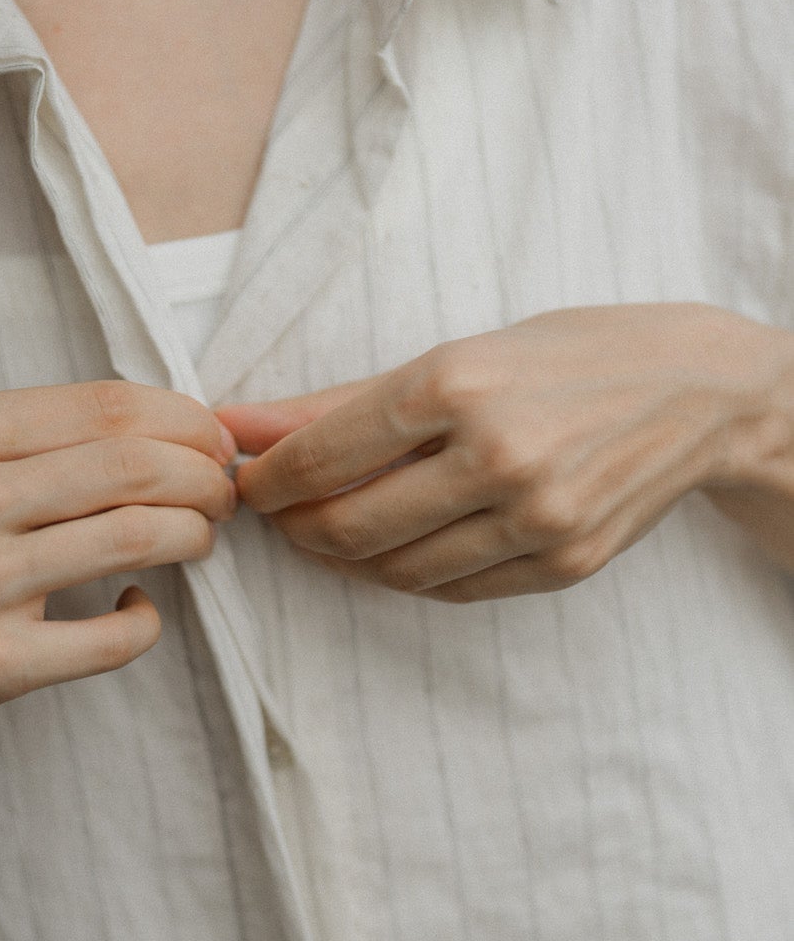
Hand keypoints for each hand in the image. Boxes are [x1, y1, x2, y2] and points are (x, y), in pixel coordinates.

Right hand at [0, 381, 234, 787]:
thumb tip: (164, 426)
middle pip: (135, 466)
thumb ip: (26, 443)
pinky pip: (115, 636)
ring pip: (136, 540)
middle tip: (224, 495)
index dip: (184, 420)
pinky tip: (138, 609)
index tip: (212, 441)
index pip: (105, 406)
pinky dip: (146, 620)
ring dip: (193, 537)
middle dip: (206, 477)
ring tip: (197, 541)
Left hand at [218, 304, 793, 602]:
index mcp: (459, 383)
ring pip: (397, 570)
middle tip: (282, 514)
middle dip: (298, 526)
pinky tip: (396, 547)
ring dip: (346, 559)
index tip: (250, 482)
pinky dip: (408, 575)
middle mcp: (498, 454)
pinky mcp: (566, 563)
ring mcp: (537, 517)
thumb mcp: (459, 350)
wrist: (702, 390)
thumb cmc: (570, 356)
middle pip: (349, 524)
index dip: (269, 480)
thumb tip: (239, 423)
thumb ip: (341, 400)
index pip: (324, 455)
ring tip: (332, 530)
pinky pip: (454, 590)